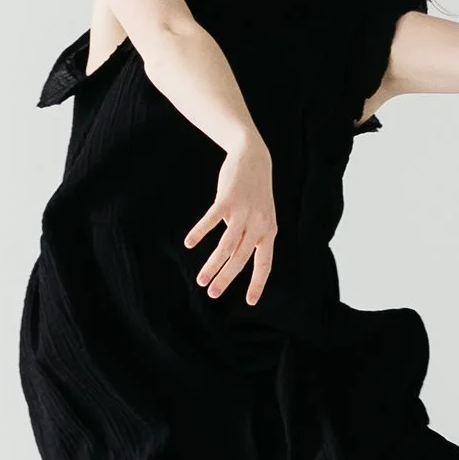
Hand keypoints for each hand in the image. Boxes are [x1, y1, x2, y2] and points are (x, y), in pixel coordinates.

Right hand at [185, 137, 277, 303]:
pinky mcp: (228, 199)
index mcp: (268, 232)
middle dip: (226, 278)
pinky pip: (212, 220)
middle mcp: (258, 224)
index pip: (265, 263)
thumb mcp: (262, 215)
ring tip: (200, 279)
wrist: (254, 157)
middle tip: (212, 293)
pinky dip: (200, 232)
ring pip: (227, 245)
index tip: (249, 301)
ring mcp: (244, 212)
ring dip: (212, 264)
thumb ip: (251, 235)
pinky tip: (190, 243)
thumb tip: (233, 257)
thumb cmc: (255, 191)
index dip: (257, 282)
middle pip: (241, 258)